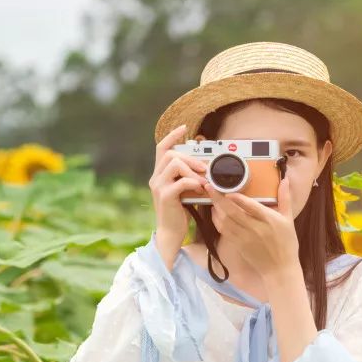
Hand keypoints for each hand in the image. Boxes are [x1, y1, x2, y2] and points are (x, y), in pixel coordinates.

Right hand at [149, 124, 207, 265]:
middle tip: (204, 167)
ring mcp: (159, 187)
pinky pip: (180, 181)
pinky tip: (200, 188)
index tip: (184, 128)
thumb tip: (205, 167)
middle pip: (170, 154)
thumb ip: (189, 177)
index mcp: (159, 175)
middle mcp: (156, 178)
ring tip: (203, 179)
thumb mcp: (184, 191)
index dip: (172, 136)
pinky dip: (193, 182)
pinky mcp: (165, 197)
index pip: (161, 148)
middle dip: (190, 157)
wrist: (171, 233)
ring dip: (192, 169)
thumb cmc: (179, 212)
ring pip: (174, 164)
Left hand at [206, 177, 299, 279]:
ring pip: (226, 221)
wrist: (280, 269)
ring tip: (210, 197)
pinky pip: (224, 231)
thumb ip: (285, 199)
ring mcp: (245, 238)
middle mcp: (255, 228)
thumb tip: (285, 180)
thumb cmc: (286, 244)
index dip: (237, 198)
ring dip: (216, 209)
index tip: (227, 189)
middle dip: (219, 199)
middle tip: (209, 187)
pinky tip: (215, 213)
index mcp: (268, 219)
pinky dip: (217, 221)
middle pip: (233, 212)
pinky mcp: (238, 245)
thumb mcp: (288, 220)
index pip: (250, 206)